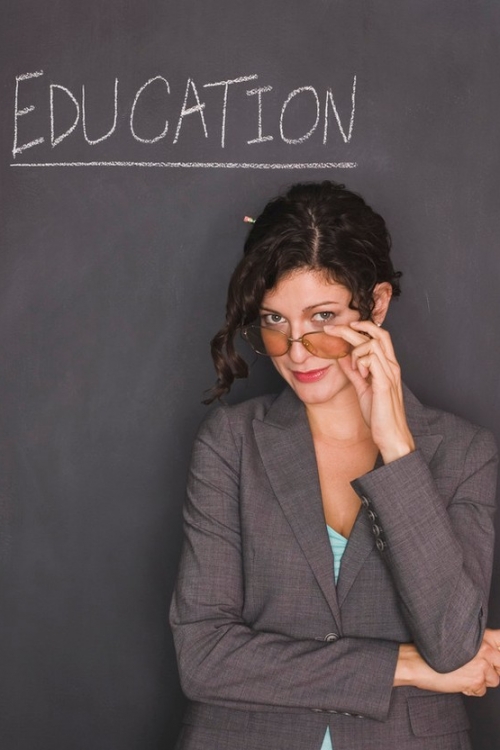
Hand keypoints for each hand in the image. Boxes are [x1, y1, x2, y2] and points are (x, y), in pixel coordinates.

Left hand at [324, 320, 414, 462]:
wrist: (391, 435)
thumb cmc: (379, 415)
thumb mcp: (362, 389)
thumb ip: (354, 373)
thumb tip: (342, 358)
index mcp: (388, 366)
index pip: (379, 336)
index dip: (363, 326)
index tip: (344, 326)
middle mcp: (391, 366)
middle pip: (374, 334)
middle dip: (349, 328)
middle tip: (330, 329)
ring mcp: (389, 373)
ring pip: (371, 344)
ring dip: (356, 351)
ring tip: (354, 369)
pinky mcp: (384, 383)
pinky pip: (370, 359)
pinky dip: (360, 362)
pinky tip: (360, 375)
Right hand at [395, 636, 499, 695]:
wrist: (418, 662)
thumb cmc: (434, 651)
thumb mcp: (458, 641)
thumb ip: (478, 644)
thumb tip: (493, 654)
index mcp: (480, 635)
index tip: (495, 653)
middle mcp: (485, 649)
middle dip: (493, 669)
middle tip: (475, 667)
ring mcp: (482, 665)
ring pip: (495, 679)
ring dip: (481, 680)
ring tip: (464, 674)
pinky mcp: (477, 680)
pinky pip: (482, 690)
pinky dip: (472, 689)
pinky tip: (459, 681)